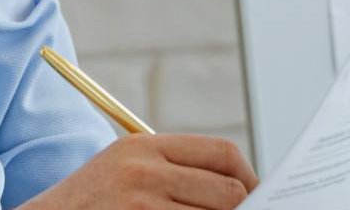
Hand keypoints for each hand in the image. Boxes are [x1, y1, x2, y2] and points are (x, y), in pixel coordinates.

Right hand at [19, 132, 258, 209]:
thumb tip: (237, 185)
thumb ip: (173, 167)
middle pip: (225, 190)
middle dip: (242, 207)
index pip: (220, 152)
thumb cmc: (94, 200)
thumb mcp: (127, 167)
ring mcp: (141, 204)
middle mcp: (144, 170)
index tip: (254, 192)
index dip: (247, 175)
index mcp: (146, 145)